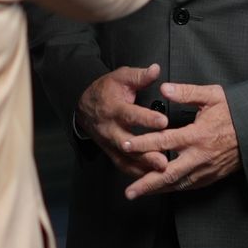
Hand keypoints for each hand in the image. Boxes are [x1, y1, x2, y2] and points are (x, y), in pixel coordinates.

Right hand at [75, 64, 170, 178]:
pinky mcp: (110, 152)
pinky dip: (136, 173)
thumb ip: (140, 76)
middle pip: (127, 143)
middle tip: (163, 160)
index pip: (130, 115)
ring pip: (125, 158)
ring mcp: (109, 143)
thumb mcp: (121, 77)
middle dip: (145, 153)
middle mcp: (110, 129)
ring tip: (161, 171)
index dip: (147, 119)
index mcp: (114, 109)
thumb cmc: (107, 90)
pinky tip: (152, 177)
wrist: (84, 105)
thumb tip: (156, 69)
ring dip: (143, 166)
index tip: (163, 121)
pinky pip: (122, 165)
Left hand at [119, 82, 240, 199]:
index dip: (142, 144)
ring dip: (157, 190)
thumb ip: (186, 92)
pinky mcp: (213, 176)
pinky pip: (189, 186)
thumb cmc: (236, 111)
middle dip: (146, 183)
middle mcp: (200, 156)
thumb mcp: (212, 96)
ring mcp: (207, 169)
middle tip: (128, 191)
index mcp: (198, 135)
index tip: (124, 145)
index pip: (164, 141)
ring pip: (178, 184)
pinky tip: (161, 189)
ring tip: (138, 193)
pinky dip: (173, 189)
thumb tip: (164, 88)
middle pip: (168, 174)